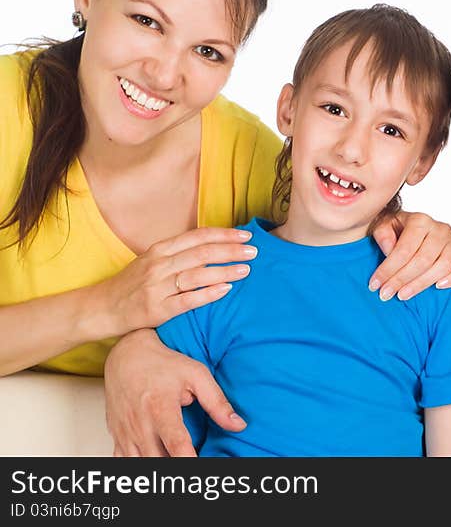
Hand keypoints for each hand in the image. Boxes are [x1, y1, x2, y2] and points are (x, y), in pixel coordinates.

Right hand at [93, 227, 257, 336]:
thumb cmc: (133, 283)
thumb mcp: (153, 261)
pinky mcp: (157, 309)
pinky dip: (209, 294)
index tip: (246, 235)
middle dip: (231, 251)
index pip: (198, 237)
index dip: (224, 235)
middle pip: (202, 253)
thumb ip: (179, 253)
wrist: (101, 308)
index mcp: (160, 250)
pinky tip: (226, 290)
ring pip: (197, 275)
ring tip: (246, 269)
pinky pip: (188, 300)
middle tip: (254, 251)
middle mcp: (159, 265)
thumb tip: (215, 246)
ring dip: (225, 271)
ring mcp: (157, 287)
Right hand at [104, 329, 245, 456]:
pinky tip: (156, 461)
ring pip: (139, 464)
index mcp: (161, 407)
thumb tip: (238, 425)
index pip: (176, 443)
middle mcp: (140, 423)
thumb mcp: (197, 375)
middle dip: (175, 467)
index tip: (201, 466)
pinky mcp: (116, 436)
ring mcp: (125, 432)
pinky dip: (139, 466)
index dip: (189, 460)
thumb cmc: (164, 364)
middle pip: (157, 459)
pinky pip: (122, 462)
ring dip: (158, 466)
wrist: (127, 356)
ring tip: (176, 461)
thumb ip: (217, 402)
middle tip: (193, 461)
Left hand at [369, 211, 450, 299]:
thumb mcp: (387, 226)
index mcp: (420, 220)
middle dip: (401, 280)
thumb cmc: (402, 230)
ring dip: (422, 284)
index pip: (404, 249)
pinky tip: (438, 287)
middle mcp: (441, 228)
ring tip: (403, 295)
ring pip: (443, 266)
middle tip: (386, 294)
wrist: (426, 230)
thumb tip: (388, 249)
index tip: (375, 285)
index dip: (388, 269)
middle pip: (422, 260)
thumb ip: (383, 234)